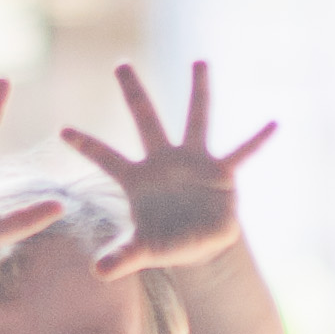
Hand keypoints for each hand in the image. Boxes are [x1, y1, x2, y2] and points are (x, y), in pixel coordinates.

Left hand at [61, 63, 276, 276]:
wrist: (200, 244)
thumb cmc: (166, 243)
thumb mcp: (144, 251)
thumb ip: (122, 256)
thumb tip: (97, 272)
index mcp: (138, 178)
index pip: (107, 158)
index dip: (86, 145)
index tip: (61, 131)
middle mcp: (163, 160)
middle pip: (145, 120)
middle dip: (134, 93)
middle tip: (120, 64)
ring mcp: (193, 161)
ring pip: (195, 118)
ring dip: (198, 91)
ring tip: (199, 61)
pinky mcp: (221, 171)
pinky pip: (242, 153)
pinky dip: (257, 141)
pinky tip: (273, 124)